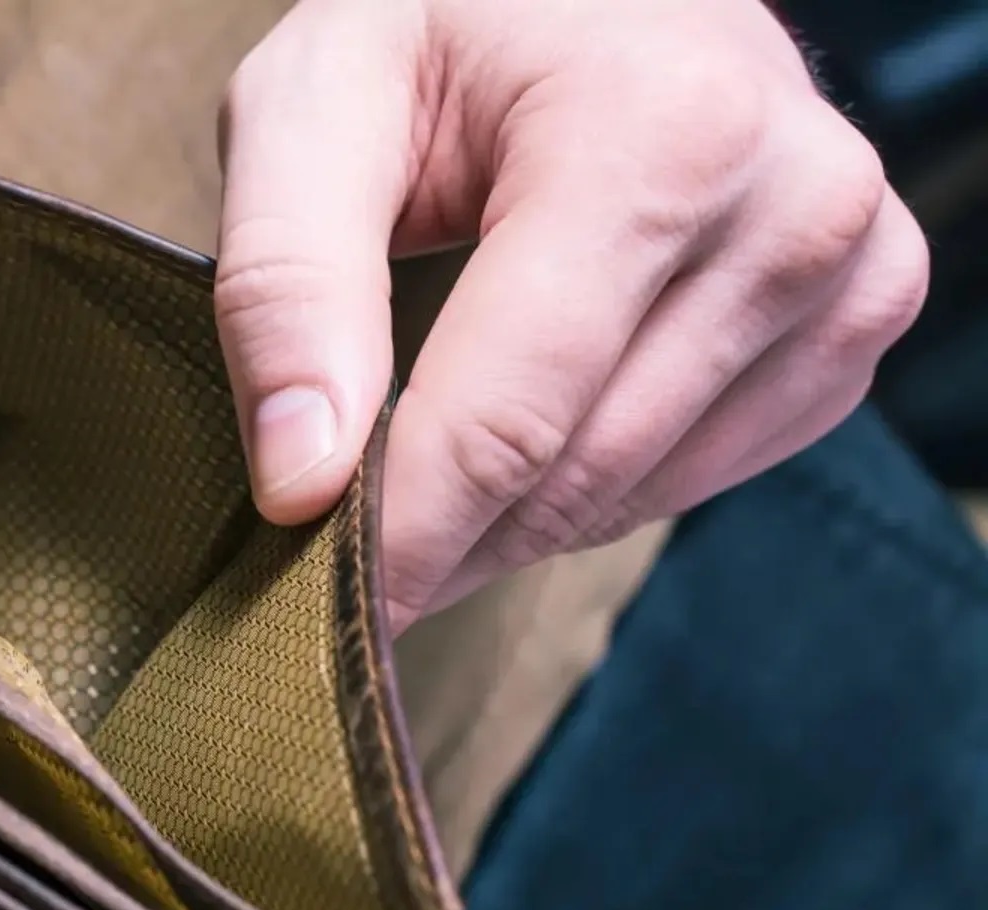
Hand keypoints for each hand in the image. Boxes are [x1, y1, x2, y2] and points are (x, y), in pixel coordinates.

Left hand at [216, 0, 928, 626]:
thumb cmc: (443, 23)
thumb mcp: (313, 106)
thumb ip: (285, 284)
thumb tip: (302, 483)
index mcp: (663, 133)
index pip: (511, 420)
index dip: (403, 540)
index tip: (324, 618)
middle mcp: (793, 204)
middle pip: (572, 474)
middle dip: (440, 534)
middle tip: (336, 549)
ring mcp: (849, 270)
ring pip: (631, 494)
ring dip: (504, 518)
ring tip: (418, 465)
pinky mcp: (856, 321)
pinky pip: (695, 477)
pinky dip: (587, 486)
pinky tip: (529, 426)